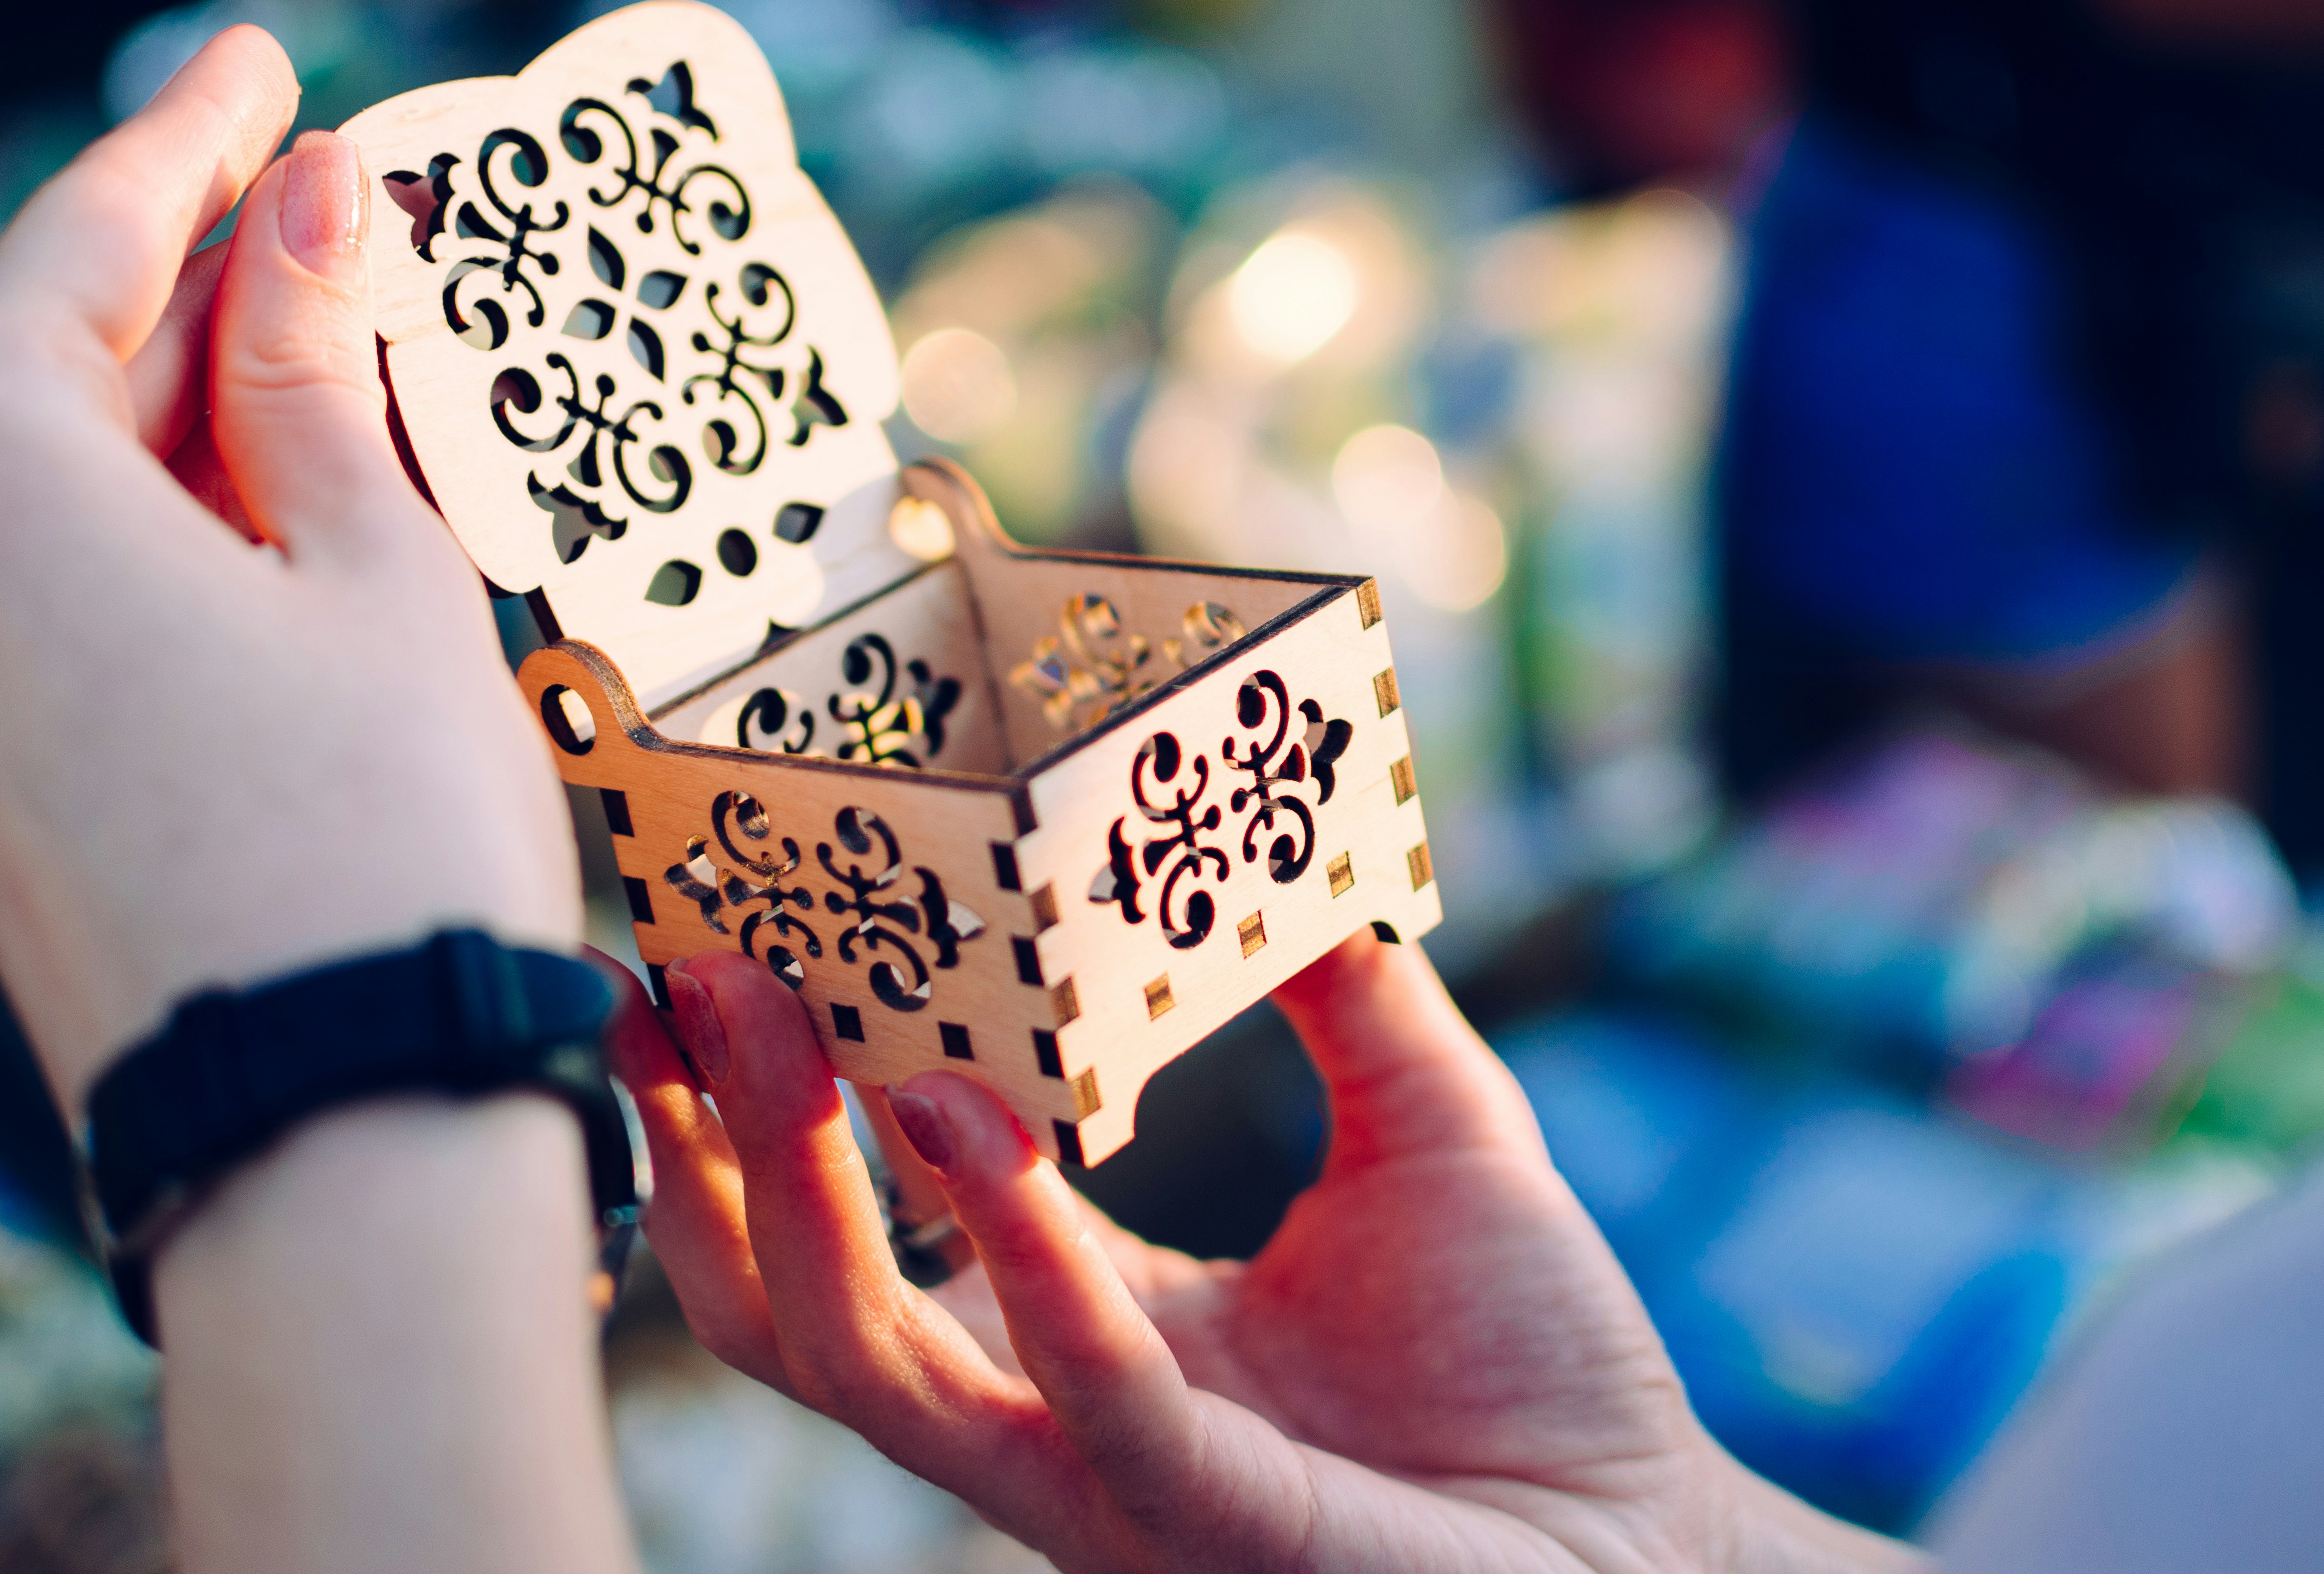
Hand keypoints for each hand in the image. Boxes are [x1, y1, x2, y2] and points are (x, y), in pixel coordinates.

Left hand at [0, 29, 635, 1573]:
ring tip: (348, 380)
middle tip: (339, 219)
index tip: (259, 61)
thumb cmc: (373, 841)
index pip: (90, 242)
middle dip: (209, 292)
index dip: (196, 139)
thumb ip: (322, 366)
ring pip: (55, 483)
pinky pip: (43, 592)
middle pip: (57, 363)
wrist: (331, 1139)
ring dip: (199, 421)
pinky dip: (160, 532)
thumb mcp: (380, 561)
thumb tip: (314, 204)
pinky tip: (281, 517)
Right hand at [612, 931, 1920, 1573]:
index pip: (853, 1224)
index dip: (747, 1111)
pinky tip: (972, 1125)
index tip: (695, 958)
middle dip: (711, 1149)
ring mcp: (1108, 1481)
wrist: (1647, 1532)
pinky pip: (1077, 1397)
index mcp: (1072, 1317)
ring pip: (870, 1363)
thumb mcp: (1420, 1120)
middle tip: (676, 982)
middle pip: (798, 1304)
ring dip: (798, 1191)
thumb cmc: (1530, 1352)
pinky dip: (1016, 1256)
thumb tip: (1273, 821)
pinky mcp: (1205, 1523)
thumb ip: (1339, 984)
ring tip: (770, 1022)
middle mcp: (1048, 1408)